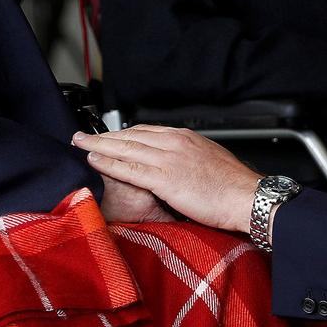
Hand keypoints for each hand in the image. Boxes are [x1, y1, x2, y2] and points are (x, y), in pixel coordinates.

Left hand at [73, 126, 257, 233]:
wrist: (246, 196)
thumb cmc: (233, 185)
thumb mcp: (210, 160)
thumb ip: (190, 157)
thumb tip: (181, 163)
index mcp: (185, 137)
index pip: (146, 130)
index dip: (123, 133)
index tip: (108, 135)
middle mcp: (174, 142)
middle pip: (130, 135)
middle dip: (104, 135)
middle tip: (83, 135)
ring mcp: (168, 159)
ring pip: (125, 148)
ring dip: (99, 145)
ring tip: (80, 143)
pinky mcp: (165, 179)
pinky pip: (130, 169)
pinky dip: (109, 163)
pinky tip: (94, 160)